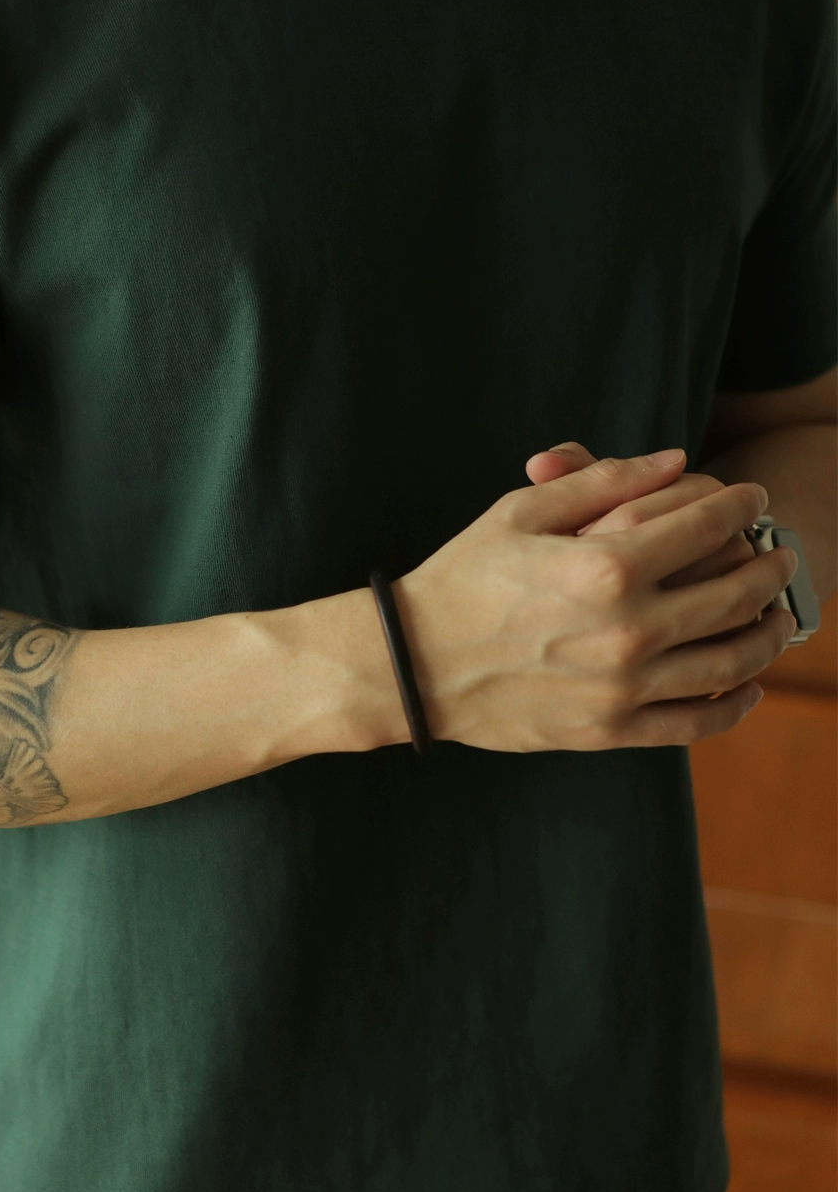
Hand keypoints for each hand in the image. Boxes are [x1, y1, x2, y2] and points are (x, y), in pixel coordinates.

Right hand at [392, 448, 797, 751]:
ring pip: (729, 661)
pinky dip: (733, 704)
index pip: (704, 525)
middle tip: (778, 553)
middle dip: (767, 566)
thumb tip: (676, 461)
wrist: (413, 665)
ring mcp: (623, 686)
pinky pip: (695, 723)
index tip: (752, 495)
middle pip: (733, 593)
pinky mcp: (611, 730)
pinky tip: (747, 686)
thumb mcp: (521, 511)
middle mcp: (627, 629)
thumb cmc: (461, 578)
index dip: (739, 504)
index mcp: (605, 565)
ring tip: (777, 614)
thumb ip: (603, 479)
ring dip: (767, 633)